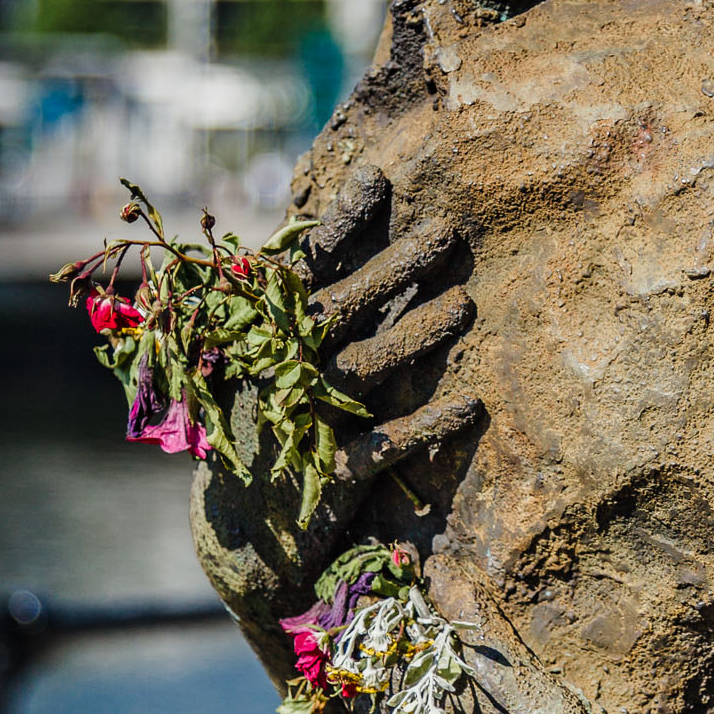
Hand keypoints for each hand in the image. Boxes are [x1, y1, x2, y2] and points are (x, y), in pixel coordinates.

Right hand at [193, 164, 480, 665]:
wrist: (240, 534)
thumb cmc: (263, 424)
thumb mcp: (260, 360)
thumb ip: (294, 305)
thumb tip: (333, 228)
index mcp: (254, 336)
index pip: (299, 267)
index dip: (340, 223)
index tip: (381, 178)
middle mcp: (274, 372)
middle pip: (341, 307)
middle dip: (395, 266)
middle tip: (449, 229)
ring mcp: (300, 422)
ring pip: (365, 368)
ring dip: (418, 334)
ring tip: (467, 305)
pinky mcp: (327, 474)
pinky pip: (386, 445)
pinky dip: (429, 424)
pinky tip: (473, 405)